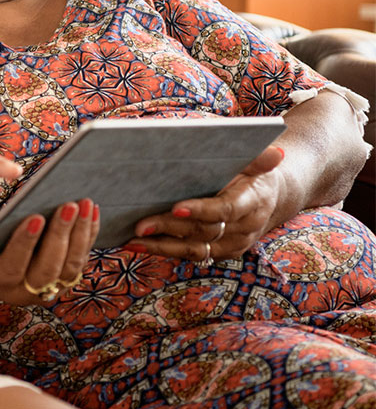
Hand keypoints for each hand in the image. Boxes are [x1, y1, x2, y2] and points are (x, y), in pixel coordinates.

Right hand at [0, 198, 98, 305]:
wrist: (2, 260)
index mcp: (0, 283)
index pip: (13, 265)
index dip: (25, 243)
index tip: (35, 217)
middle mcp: (28, 292)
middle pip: (47, 268)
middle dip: (60, 236)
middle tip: (68, 205)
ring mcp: (51, 288)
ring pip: (70, 266)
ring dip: (81, 235)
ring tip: (84, 204)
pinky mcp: (68, 278)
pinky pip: (82, 259)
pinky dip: (90, 235)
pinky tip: (92, 211)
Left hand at [129, 145, 284, 261]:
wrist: (270, 197)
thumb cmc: (253, 172)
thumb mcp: (257, 159)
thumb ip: (259, 156)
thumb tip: (275, 153)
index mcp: (253, 201)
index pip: (226, 209)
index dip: (201, 210)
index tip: (176, 207)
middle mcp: (244, 228)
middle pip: (204, 231)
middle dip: (170, 228)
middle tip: (141, 225)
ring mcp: (232, 244)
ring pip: (195, 250)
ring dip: (162, 246)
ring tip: (133, 240)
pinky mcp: (218, 253)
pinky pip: (190, 255)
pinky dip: (163, 251)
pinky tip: (136, 245)